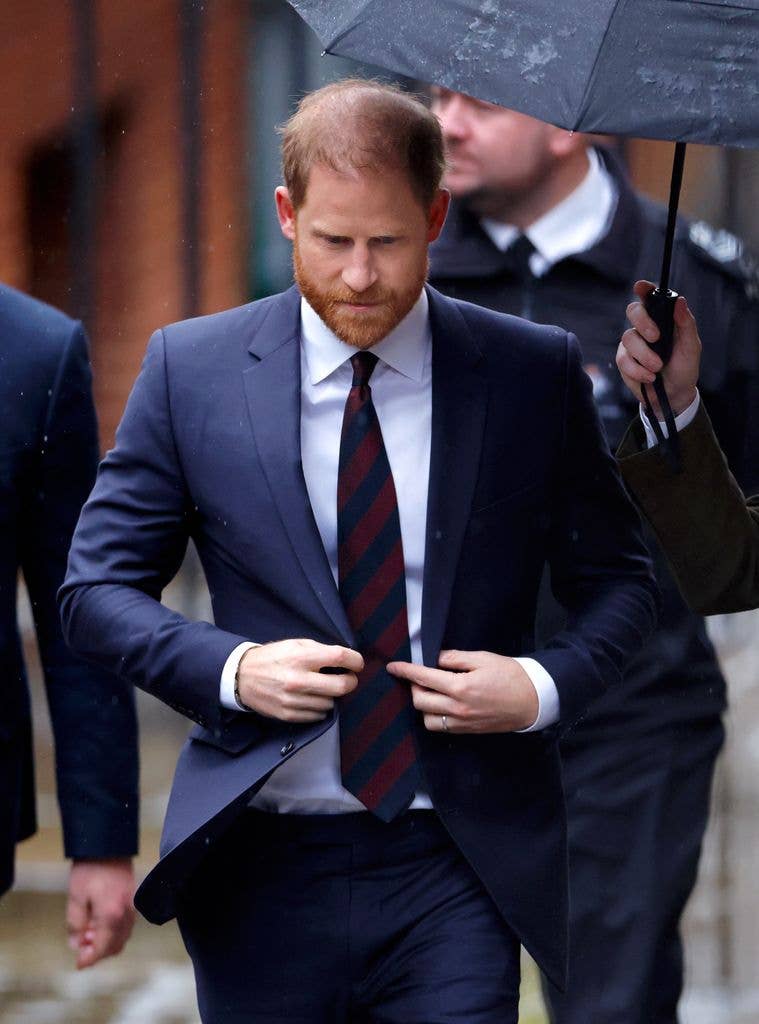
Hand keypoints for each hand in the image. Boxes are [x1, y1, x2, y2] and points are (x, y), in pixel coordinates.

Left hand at [67, 858, 134, 968]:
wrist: (110, 844)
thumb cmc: (91, 869)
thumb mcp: (76, 897)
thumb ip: (76, 924)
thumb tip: (77, 945)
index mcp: (111, 915)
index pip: (102, 948)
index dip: (89, 959)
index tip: (78, 965)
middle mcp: (126, 914)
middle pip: (115, 947)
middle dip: (98, 953)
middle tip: (81, 949)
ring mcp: (133, 907)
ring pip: (122, 938)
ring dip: (106, 943)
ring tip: (87, 934)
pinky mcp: (134, 901)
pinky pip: (126, 926)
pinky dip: (114, 933)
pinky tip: (100, 924)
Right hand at [236, 639, 362, 721]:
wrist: (242, 676)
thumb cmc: (272, 657)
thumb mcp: (294, 644)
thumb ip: (320, 650)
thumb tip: (345, 660)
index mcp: (301, 657)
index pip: (339, 657)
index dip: (355, 660)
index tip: (357, 663)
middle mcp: (298, 680)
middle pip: (341, 686)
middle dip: (350, 682)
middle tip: (348, 678)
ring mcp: (293, 700)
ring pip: (330, 703)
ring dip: (331, 695)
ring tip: (321, 687)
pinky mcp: (288, 715)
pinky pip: (318, 715)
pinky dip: (319, 707)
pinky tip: (312, 698)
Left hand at [387, 650, 538, 732]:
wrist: (533, 701)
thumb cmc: (511, 676)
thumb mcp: (483, 658)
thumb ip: (455, 658)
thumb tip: (436, 659)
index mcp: (460, 687)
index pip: (423, 678)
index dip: (406, 671)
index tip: (394, 666)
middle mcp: (457, 708)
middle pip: (420, 701)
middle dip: (413, 686)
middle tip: (419, 675)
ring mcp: (462, 723)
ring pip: (427, 719)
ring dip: (423, 704)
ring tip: (431, 691)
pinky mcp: (467, 731)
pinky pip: (441, 727)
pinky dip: (434, 716)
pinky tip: (441, 704)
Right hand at [617, 280, 700, 416]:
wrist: (674, 394)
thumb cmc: (684, 367)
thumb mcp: (691, 346)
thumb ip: (686, 323)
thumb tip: (680, 301)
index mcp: (662, 319)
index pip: (650, 298)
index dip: (644, 289)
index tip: (640, 287)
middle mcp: (645, 327)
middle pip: (633, 311)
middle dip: (643, 322)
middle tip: (655, 337)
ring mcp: (632, 344)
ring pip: (628, 339)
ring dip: (644, 355)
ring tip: (657, 368)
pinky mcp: (624, 361)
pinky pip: (623, 360)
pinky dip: (637, 370)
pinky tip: (649, 377)